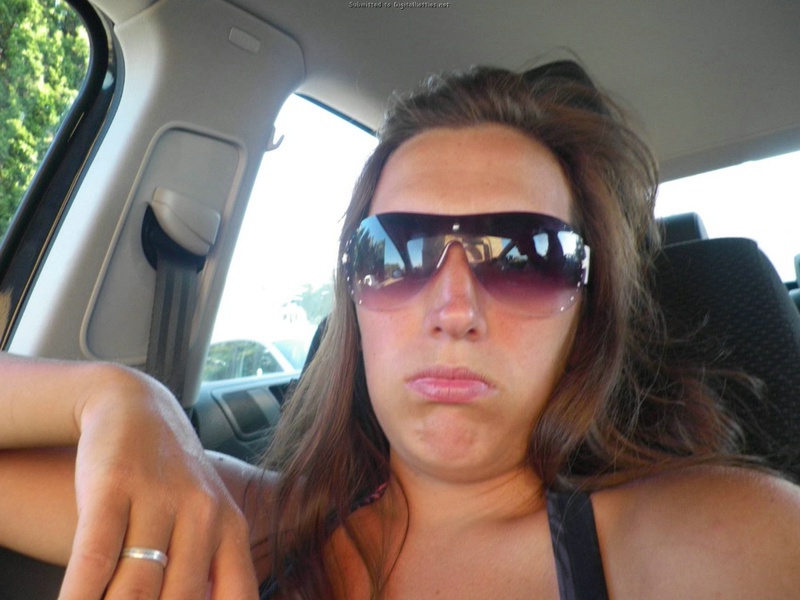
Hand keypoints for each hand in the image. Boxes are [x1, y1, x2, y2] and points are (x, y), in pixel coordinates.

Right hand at [58, 365, 257, 598]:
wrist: (136, 406)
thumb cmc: (171, 480)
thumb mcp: (207, 518)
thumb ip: (209, 572)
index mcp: (230, 527)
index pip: (236, 598)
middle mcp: (202, 513)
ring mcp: (158, 498)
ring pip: (135, 591)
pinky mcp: (113, 488)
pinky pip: (95, 560)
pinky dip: (80, 597)